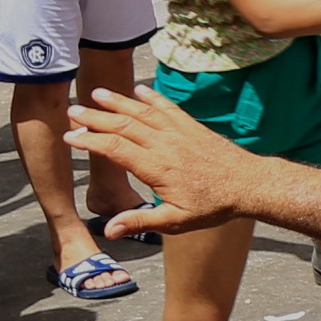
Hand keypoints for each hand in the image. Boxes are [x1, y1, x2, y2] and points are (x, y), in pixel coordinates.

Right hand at [69, 86, 257, 234]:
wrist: (250, 185)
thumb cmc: (214, 206)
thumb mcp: (175, 221)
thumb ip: (141, 221)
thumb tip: (109, 230)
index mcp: (156, 167)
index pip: (115, 149)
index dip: (90, 142)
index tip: (70, 137)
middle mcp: (165, 144)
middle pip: (123, 125)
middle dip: (96, 117)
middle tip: (72, 111)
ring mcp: (180, 133)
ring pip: (144, 112)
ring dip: (119, 101)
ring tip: (97, 93)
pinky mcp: (193, 128)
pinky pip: (169, 108)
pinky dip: (153, 98)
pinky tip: (139, 90)